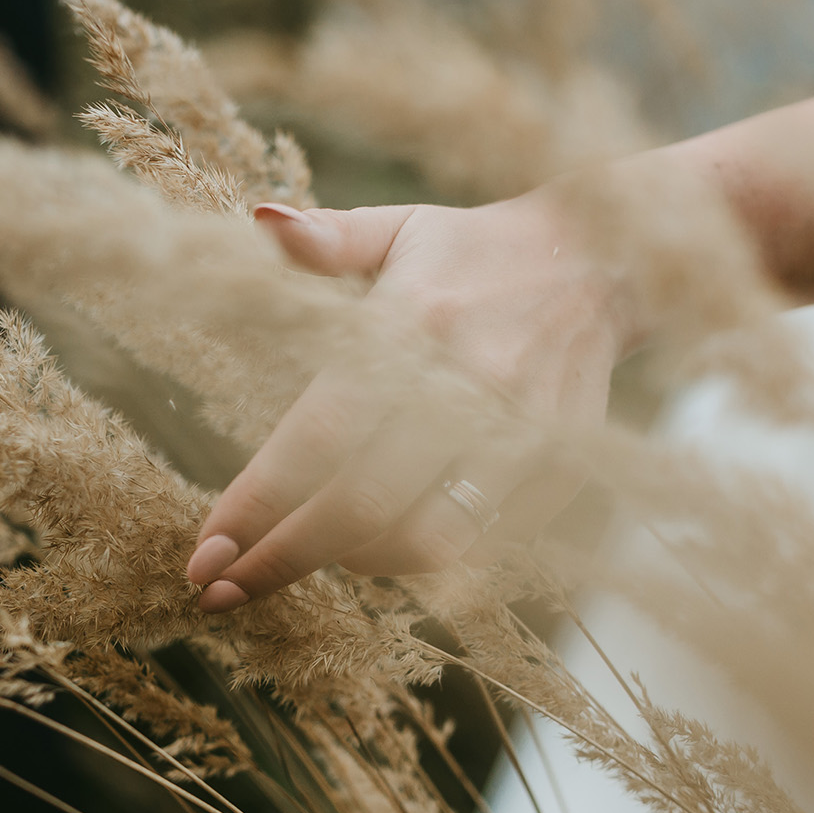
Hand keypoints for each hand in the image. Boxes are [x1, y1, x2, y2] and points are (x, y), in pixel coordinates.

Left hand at [186, 195, 632, 612]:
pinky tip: (385, 544)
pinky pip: (485, 543)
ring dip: (358, 562)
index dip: (256, 505)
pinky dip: (426, 556)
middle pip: (362, 505)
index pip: (318, 437)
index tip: (205, 555)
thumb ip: (326, 239)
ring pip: (428, 539)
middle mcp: (466, 381)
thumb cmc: (476, 251)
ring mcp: (521, 431)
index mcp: (413, 321)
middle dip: (286, 557)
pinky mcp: (562, 465)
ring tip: (317, 551)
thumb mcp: (399, 228)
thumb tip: (260, 221)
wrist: (608, 258)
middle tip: (226, 590)